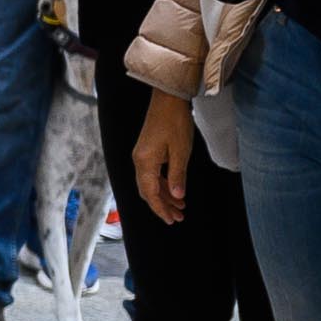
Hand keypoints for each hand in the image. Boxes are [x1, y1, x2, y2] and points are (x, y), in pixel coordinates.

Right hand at [134, 85, 194, 223]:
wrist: (168, 99)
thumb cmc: (175, 122)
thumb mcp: (181, 151)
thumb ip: (178, 175)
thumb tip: (178, 196)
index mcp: (145, 162)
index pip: (150, 193)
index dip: (161, 209)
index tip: (171, 220)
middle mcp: (139, 161)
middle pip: (147, 191)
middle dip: (162, 206)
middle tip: (178, 217)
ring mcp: (141, 156)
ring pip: (150, 183)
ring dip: (164, 196)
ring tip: (180, 206)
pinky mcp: (147, 151)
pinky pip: (152, 174)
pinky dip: (163, 184)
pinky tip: (175, 189)